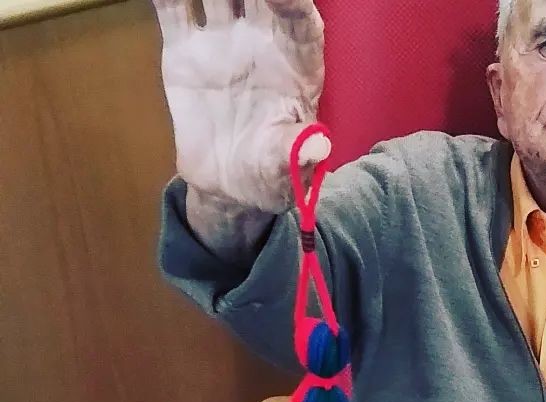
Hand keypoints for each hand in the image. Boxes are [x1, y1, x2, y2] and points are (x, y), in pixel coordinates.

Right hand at [151, 0, 327, 211]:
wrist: (228, 184)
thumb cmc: (269, 173)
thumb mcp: (286, 168)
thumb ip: (298, 152)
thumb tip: (319, 147)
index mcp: (297, 64)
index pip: (300, 20)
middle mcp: (262, 40)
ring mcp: (223, 38)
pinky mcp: (184, 47)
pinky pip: (172, 6)